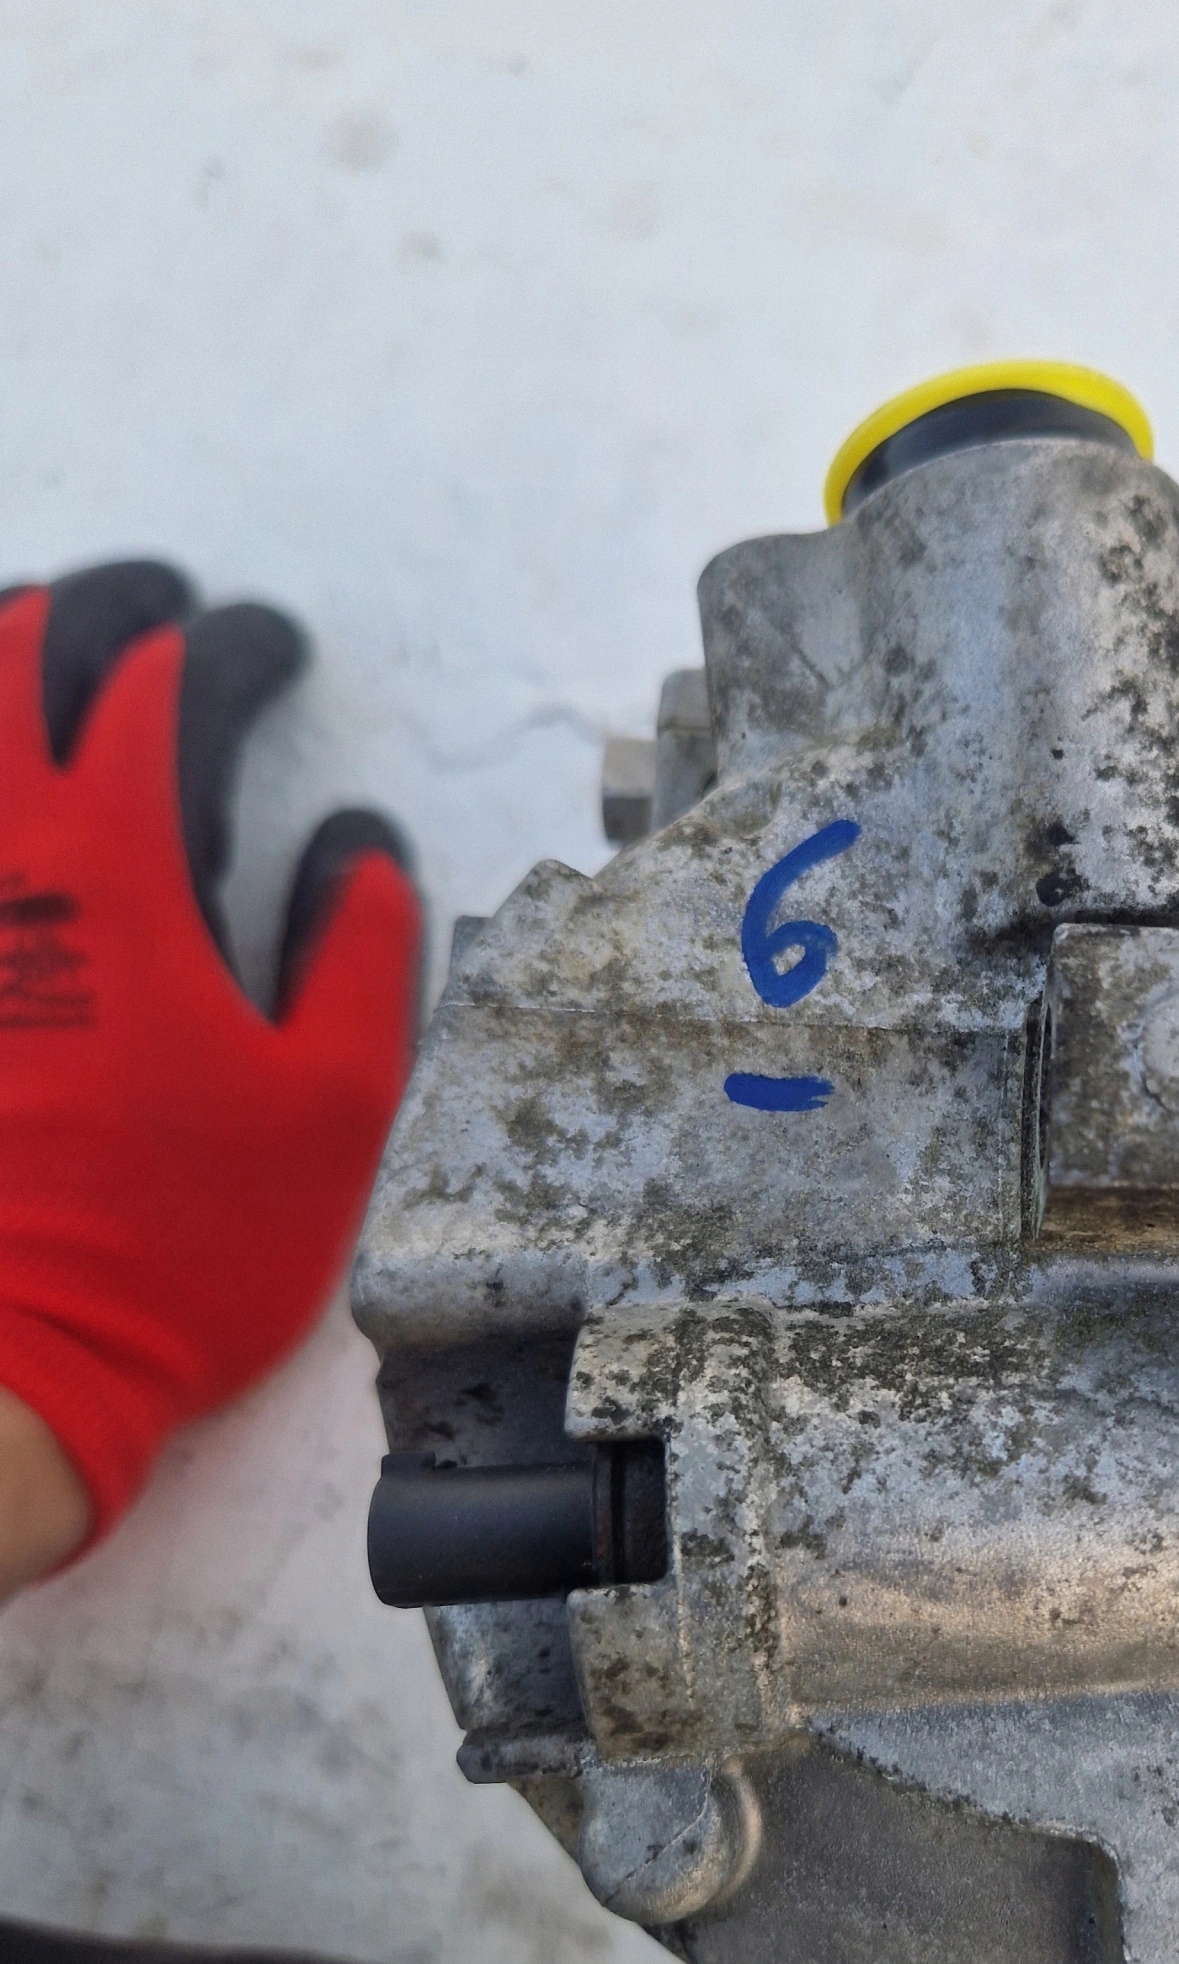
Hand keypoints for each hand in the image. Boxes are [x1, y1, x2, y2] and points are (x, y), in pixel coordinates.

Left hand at [0, 561, 421, 1588]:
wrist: (5, 1360)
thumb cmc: (178, 1242)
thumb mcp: (327, 1108)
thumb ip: (357, 955)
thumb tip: (357, 846)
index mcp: (119, 868)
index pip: (169, 687)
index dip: (231, 644)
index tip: (274, 645)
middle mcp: (1, 856)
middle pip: (22, 654)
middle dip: (100, 603)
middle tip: (157, 604)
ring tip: (39, 639)